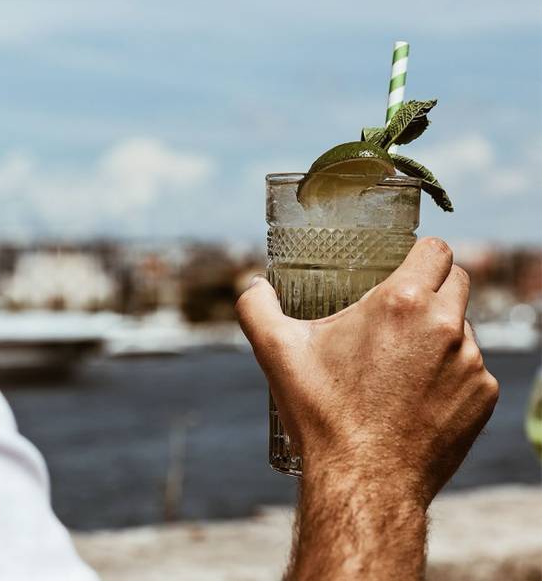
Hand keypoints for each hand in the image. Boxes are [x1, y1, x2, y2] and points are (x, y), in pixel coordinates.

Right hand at [237, 237, 497, 506]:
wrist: (363, 484)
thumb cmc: (322, 414)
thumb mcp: (277, 352)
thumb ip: (257, 307)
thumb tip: (251, 285)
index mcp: (402, 302)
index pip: (435, 249)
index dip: (421, 253)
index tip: (406, 267)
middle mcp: (445, 326)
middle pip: (456, 280)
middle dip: (433, 287)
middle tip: (401, 312)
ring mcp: (470, 363)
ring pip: (465, 326)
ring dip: (441, 333)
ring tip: (402, 363)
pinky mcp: (482, 397)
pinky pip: (473, 368)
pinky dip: (452, 373)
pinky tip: (419, 394)